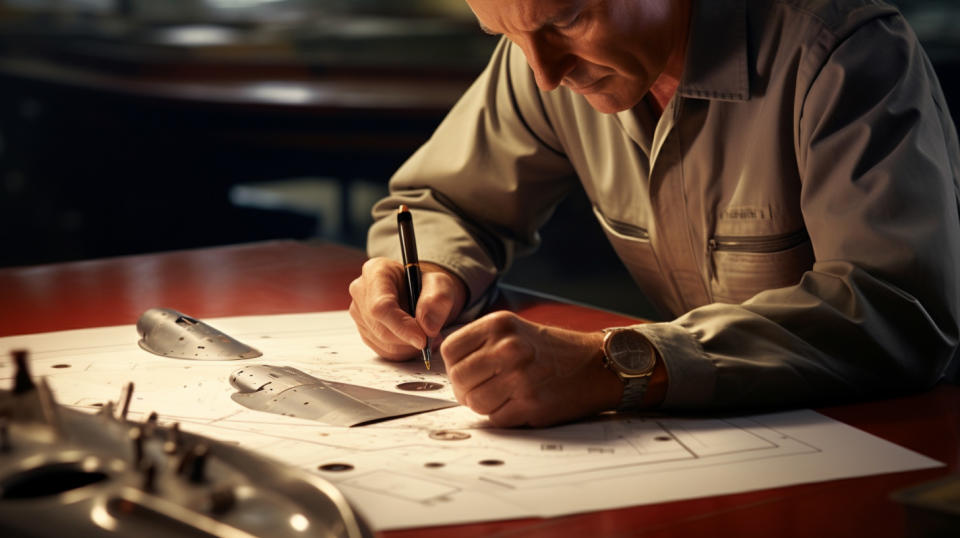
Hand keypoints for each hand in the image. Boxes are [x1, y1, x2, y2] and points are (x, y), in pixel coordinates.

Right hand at [349, 257, 466, 359]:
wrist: (423, 295)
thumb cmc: (429, 287)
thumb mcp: (442, 285)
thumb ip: (438, 300)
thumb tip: (427, 327)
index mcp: (376, 271)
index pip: (381, 306)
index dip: (401, 326)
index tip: (423, 339)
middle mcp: (361, 291)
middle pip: (380, 328)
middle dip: (409, 339)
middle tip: (433, 338)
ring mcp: (359, 313)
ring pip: (383, 343)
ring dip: (409, 346)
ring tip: (428, 335)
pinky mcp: (364, 331)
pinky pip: (384, 351)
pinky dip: (404, 351)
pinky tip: (415, 338)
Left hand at [440, 311, 624, 426]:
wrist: (597, 364)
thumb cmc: (554, 350)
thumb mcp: (515, 330)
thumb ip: (481, 344)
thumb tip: (450, 368)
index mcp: (500, 325)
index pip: (450, 350)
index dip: (455, 365)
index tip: (467, 371)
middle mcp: (508, 348)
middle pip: (458, 379)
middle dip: (467, 389)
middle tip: (484, 389)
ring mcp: (519, 377)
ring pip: (474, 403)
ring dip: (485, 405)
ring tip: (504, 396)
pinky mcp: (531, 404)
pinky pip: (496, 419)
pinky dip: (503, 416)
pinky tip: (520, 404)